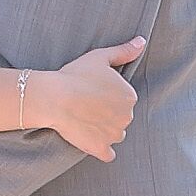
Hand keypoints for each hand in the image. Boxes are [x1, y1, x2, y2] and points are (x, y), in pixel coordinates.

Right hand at [35, 40, 144, 159]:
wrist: (54, 97)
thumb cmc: (75, 74)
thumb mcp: (100, 57)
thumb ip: (124, 51)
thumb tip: (141, 42)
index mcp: (129, 96)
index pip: (123, 99)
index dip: (107, 95)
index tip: (93, 92)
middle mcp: (127, 116)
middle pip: (120, 117)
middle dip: (107, 113)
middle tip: (87, 105)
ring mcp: (114, 135)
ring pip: (115, 134)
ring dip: (104, 130)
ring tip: (85, 120)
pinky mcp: (101, 149)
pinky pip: (108, 154)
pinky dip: (101, 149)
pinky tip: (91, 139)